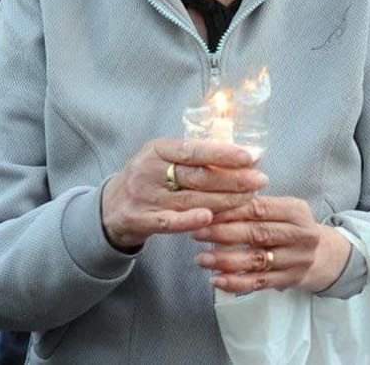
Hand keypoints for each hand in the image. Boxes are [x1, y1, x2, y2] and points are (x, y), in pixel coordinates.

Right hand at [101, 139, 265, 250]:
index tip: (249, 157)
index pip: (193, 149)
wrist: (110, 207)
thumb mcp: (163, 158)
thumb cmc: (148, 179)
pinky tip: (211, 219)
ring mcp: (144, 196)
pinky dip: (191, 220)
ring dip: (223, 201)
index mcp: (156, 149)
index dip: (222, 153)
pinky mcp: (141, 220)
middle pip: (196, 176)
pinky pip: (170, 222)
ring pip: (190, 199)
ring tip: (249, 199)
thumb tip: (241, 154)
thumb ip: (194, 157)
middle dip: (232, 179)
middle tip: (259, 180)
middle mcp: (149, 170)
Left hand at [193, 197, 351, 293]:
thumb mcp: (284, 208)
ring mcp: (297, 260)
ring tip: (201, 259)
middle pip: (257, 234)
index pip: (260, 208)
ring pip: (256, 260)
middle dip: (223, 233)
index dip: (231, 210)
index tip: (205, 211)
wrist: (325, 256)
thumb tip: (218, 189)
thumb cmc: (292, 227)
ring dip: (225, 260)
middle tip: (197, 233)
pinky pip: (260, 283)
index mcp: (296, 211)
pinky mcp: (290, 280)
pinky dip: (236, 283)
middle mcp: (300, 235)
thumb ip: (257, 201)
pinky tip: (217, 280)